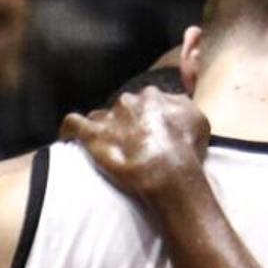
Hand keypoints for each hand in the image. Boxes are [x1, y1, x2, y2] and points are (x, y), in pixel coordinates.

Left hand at [60, 86, 211, 200]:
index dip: (147, 119)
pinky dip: (69, 130)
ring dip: (102, 129)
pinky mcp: (92, 135)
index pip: (145, 101)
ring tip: (107, 148)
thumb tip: (174, 104)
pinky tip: (68, 138)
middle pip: (122, 109)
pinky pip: (73, 124)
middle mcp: (129, 102)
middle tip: (131, 147)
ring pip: (100, 117)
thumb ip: (183, 107)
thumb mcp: (199, 121)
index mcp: (153, 96)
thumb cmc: (187, 150)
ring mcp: (109, 118)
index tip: (150, 134)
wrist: (167, 171)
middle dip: (124, 124)